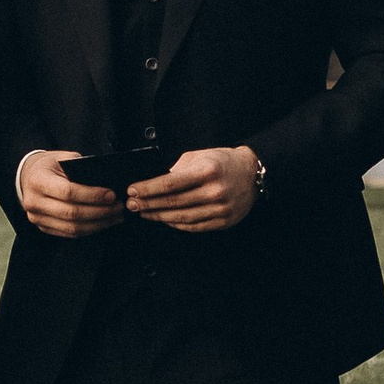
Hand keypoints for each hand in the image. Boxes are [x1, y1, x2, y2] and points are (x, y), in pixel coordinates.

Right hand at [16, 150, 125, 240]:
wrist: (28, 176)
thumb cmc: (49, 166)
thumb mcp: (62, 158)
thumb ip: (80, 168)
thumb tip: (106, 182)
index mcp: (38, 180)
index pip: (68, 192)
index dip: (92, 195)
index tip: (111, 195)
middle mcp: (34, 201)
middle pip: (72, 213)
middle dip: (100, 212)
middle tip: (118, 207)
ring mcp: (37, 217)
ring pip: (73, 228)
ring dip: (98, 224)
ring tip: (115, 216)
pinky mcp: (42, 227)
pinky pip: (69, 233)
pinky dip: (89, 229)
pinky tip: (103, 222)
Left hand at [126, 145, 261, 233]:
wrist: (252, 174)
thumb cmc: (223, 162)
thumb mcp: (200, 156)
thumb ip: (178, 169)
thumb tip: (154, 183)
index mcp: (207, 171)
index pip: (170, 184)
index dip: (148, 189)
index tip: (132, 190)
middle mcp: (214, 191)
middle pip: (173, 202)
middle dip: (148, 204)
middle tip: (132, 205)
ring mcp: (220, 209)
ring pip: (181, 218)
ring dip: (159, 216)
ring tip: (144, 213)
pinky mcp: (223, 221)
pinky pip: (194, 227)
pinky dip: (176, 224)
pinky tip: (164, 220)